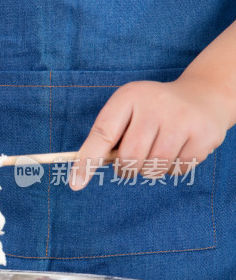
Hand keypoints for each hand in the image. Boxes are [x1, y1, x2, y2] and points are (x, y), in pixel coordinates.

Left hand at [69, 77, 231, 189]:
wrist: (204, 95)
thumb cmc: (153, 110)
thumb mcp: (128, 110)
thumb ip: (108, 136)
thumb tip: (82, 174)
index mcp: (130, 96)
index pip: (103, 133)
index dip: (87, 160)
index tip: (75, 184)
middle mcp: (156, 104)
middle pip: (130, 158)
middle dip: (126, 169)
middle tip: (129, 164)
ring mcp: (183, 119)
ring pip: (154, 167)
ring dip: (150, 170)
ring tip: (156, 152)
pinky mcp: (204, 135)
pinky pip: (178, 170)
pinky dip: (173, 168)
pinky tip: (178, 150)